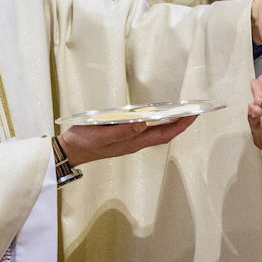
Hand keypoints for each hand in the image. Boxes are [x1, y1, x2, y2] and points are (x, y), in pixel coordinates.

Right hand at [57, 116, 195, 167]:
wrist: (69, 151)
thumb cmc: (83, 143)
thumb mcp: (101, 136)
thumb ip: (122, 132)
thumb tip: (143, 125)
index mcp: (132, 143)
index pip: (163, 135)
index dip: (180, 125)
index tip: (193, 115)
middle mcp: (134, 142)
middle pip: (163, 133)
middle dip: (179, 123)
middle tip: (192, 110)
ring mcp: (128, 140)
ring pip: (155, 131)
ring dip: (169, 122)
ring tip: (180, 111)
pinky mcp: (122, 136)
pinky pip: (145, 129)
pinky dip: (155, 121)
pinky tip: (156, 114)